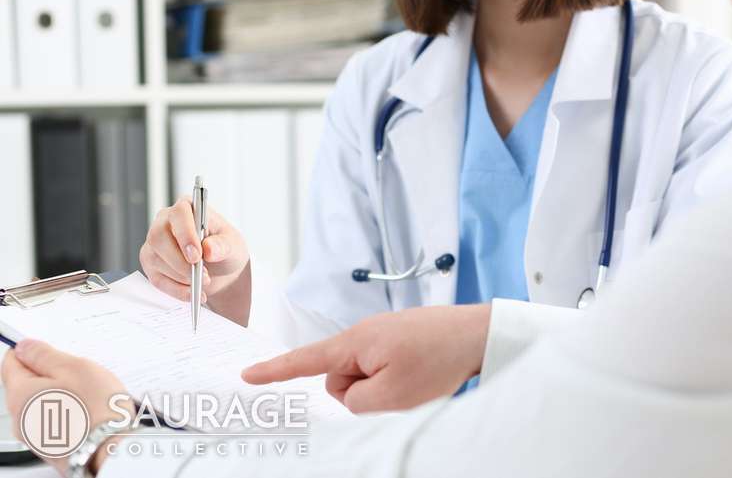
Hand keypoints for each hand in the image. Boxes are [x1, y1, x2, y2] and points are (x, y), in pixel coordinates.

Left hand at [1, 340, 133, 475]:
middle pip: (28, 384)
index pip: (11, 362)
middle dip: (51, 374)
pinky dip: (70, 411)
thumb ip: (44, 355)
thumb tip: (25, 347)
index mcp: (20, 394)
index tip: (46, 347)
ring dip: (63, 393)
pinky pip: (56, 420)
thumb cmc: (96, 411)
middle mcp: (21, 419)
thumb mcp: (74, 368)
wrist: (113, 452)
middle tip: (79, 371)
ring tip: (90, 393)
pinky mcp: (53, 447)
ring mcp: (36, 436)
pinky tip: (90, 411)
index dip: (29, 350)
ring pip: (44, 403)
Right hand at [140, 197, 251, 324]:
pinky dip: (176, 290)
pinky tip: (193, 293)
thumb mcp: (233, 244)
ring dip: (181, 276)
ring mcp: (154, 244)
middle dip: (180, 261)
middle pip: (159, 237)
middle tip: (202, 275)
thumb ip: (223, 245)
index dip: (185, 234)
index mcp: (186, 208)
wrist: (220, 267)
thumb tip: (209, 249)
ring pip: (156, 259)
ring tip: (204, 282)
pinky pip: (157, 279)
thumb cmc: (224, 247)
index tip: (197, 255)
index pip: (179, 214)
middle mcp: (165, 223)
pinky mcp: (151, 265)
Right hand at [242, 304, 490, 412]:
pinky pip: (385, 368)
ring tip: (415, 378)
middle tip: (398, 387)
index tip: (248, 376)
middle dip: (362, 393)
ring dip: (384, 387)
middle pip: (341, 378)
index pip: (305, 361)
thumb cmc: (438, 358)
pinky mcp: (400, 339)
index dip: (274, 371)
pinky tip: (421, 374)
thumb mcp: (392, 396)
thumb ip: (356, 402)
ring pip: (366, 376)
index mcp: (355, 343)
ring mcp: (383, 335)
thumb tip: (351, 395)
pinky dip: (397, 379)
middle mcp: (364, 334)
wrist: (480, 333)